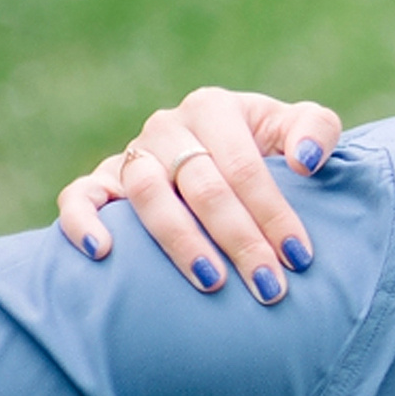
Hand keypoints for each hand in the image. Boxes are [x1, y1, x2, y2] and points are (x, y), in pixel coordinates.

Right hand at [55, 88, 341, 302]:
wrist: (227, 154)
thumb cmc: (271, 146)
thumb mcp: (298, 126)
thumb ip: (315, 130)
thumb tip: (305, 161)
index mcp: (214, 109)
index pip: (244, 166)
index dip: (273, 212)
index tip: (300, 257)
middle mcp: (167, 128)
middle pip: (202, 187)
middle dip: (239, 240)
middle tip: (268, 286)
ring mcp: (132, 154)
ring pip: (146, 195)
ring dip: (179, 241)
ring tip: (212, 283)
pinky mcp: (102, 182)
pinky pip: (79, 196)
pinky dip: (83, 221)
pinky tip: (103, 252)